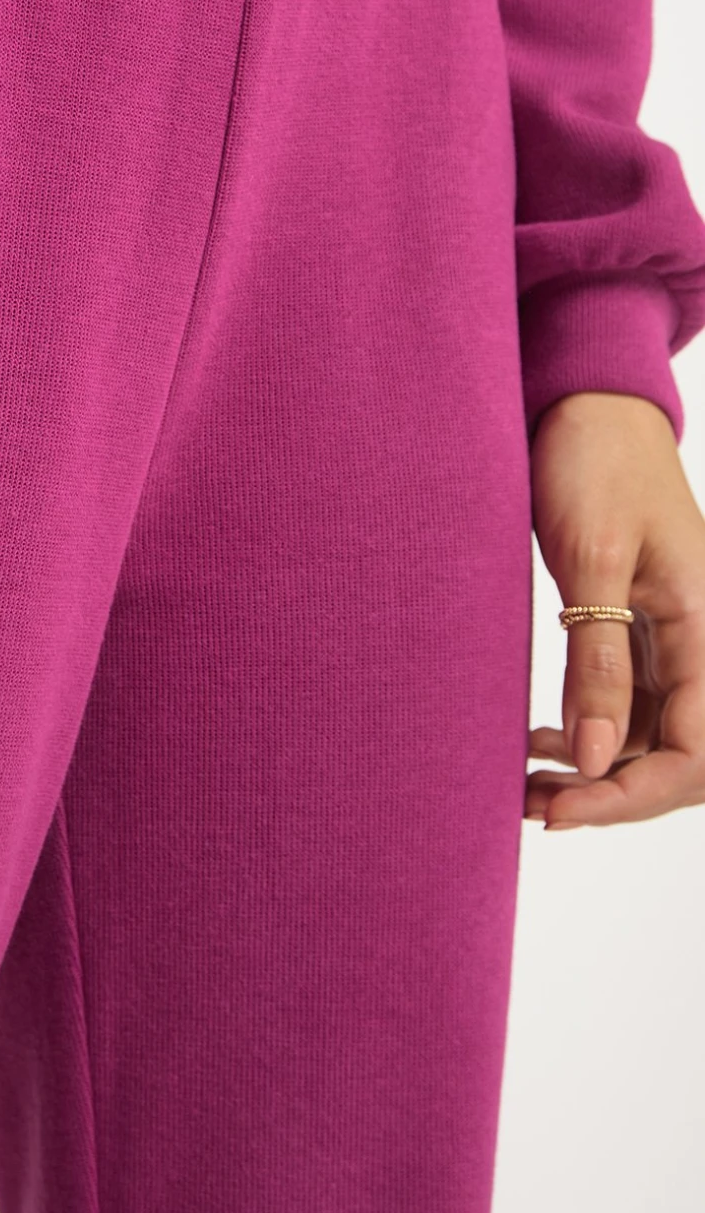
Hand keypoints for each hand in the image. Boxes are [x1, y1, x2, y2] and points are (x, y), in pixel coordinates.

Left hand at [527, 389, 704, 828]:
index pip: (695, 754)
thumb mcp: (590, 558)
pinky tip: (540, 741)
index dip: (632, 796)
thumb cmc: (594, 462)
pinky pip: (629, 703)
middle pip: (680, 757)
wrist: (586, 401)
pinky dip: (589, 730)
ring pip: (650, 736)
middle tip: (536, 808)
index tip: (563, 811)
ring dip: (596, 769)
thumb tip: (595, 760)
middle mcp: (699, 641)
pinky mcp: (639, 625)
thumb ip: (597, 662)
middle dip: (614, 794)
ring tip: (526, 785)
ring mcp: (672, 637)